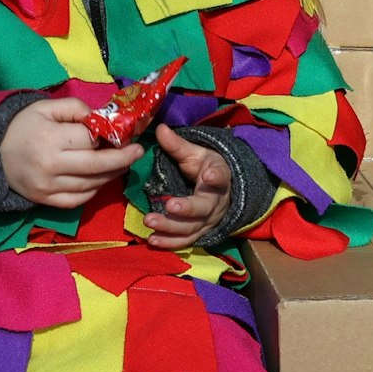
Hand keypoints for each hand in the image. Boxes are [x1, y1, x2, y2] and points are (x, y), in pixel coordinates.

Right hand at [1, 98, 145, 208]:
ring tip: (122, 164)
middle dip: (123, 159)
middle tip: (138, 152)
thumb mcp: (44, 107)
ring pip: (91, 185)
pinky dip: (94, 190)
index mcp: (50, 139)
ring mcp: (48, 187)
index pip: (90, 140)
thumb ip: (75, 108)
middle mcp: (50, 165)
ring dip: (111, 175)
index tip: (123, 134)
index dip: (109, 137)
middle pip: (97, 165)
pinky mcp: (46, 201)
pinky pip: (79, 200)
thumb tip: (102, 119)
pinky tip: (100, 179)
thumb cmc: (21, 126)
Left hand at [143, 123, 230, 249]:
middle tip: (170, 206)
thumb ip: (177, 145)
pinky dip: (170, 242)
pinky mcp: (199, 232)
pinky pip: (185, 240)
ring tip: (151, 222)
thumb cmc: (205, 167)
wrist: (220, 189)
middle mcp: (216, 202)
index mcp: (219, 177)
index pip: (221, 177)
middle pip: (203, 208)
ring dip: (172, 227)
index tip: (211, 175)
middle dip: (187, 209)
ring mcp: (208, 220)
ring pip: (192, 228)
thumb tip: (160, 128)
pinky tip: (152, 241)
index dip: (217, 177)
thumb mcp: (195, 153)